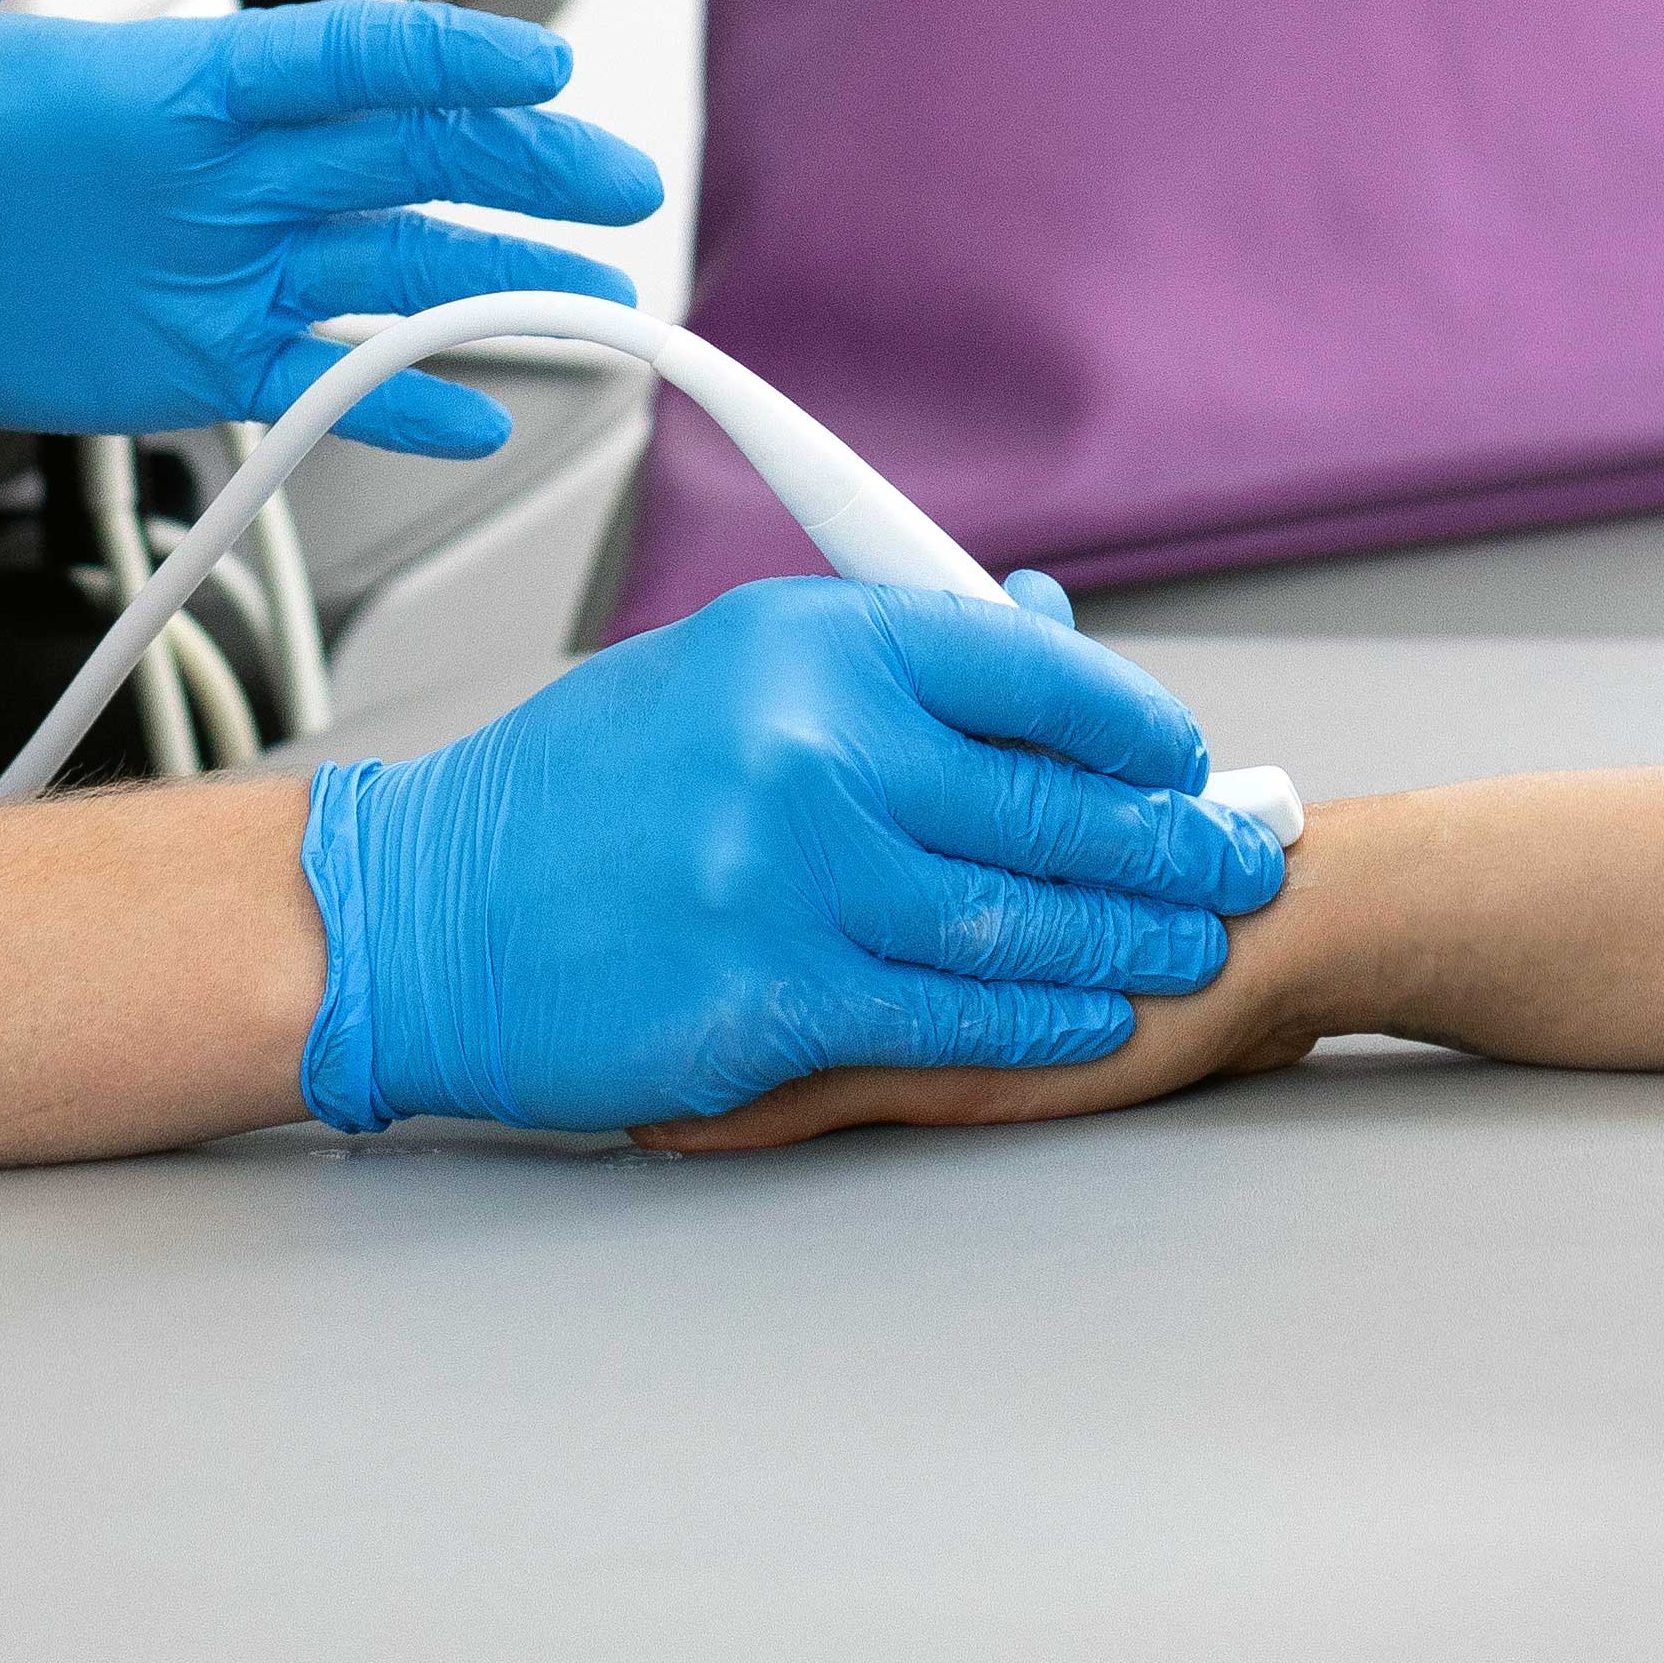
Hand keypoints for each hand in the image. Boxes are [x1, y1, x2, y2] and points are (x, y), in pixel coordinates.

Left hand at [0, 0, 654, 450]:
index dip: (441, 57)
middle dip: (519, 165)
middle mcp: (216, 171)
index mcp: (168, 81)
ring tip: (597, 302)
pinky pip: (312, 379)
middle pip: (401, 158)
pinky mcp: (186, 357)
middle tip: (621, 178)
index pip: (333, 58)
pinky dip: (396, 398)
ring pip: (386, 269)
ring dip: (493, 281)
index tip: (540, 64)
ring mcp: (214, 265)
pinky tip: (474, 411)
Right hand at [292, 577, 1291, 1135]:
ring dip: (1131, 937)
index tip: (1184, 758)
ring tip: (1196, 944)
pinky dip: (1044, 1020)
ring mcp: (795, 880)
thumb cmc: (576, 793)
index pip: (1026, 671)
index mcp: (806, 643)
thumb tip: (1051, 646)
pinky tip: (1098, 1016)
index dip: (1132, 726)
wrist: (425, 914)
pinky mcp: (774, 999)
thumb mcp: (725, 674)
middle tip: (1238, 864)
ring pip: (1020, 918)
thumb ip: (884, 666)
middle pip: (1046, 804)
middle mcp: (810, 747)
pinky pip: (953, 1015)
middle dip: (1166, 844)